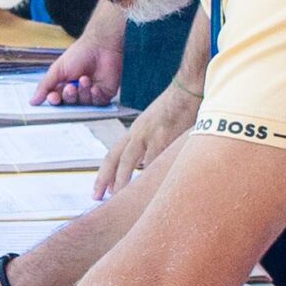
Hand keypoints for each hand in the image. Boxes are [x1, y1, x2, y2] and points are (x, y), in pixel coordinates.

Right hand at [31, 34, 120, 107]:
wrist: (101, 46)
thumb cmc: (80, 53)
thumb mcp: (58, 69)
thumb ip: (45, 86)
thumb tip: (33, 101)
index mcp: (64, 85)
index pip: (57, 100)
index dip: (55, 100)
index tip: (54, 97)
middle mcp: (78, 91)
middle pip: (70, 104)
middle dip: (70, 96)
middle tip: (71, 86)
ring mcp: (92, 93)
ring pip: (84, 104)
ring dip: (83, 93)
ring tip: (85, 79)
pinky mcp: (105, 94)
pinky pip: (99, 103)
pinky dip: (96, 96)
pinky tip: (95, 87)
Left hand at [97, 81, 197, 197]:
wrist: (189, 87)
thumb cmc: (178, 106)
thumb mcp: (157, 124)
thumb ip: (151, 144)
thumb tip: (148, 165)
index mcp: (135, 130)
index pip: (114, 153)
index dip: (106, 172)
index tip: (102, 188)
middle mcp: (138, 132)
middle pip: (114, 157)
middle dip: (103, 178)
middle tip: (97, 196)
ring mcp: (149, 134)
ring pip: (128, 160)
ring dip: (122, 180)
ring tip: (118, 197)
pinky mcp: (164, 136)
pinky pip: (153, 160)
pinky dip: (149, 174)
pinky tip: (147, 187)